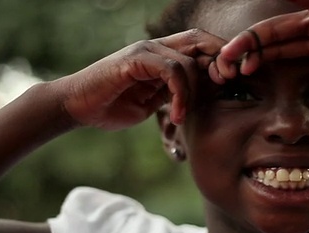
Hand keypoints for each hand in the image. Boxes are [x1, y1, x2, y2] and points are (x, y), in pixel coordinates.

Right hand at [59, 29, 224, 129]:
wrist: (77, 108)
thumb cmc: (111, 107)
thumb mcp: (152, 103)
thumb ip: (173, 95)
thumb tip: (201, 97)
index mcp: (162, 55)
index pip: (200, 45)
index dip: (220, 58)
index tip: (231, 82)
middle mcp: (155, 47)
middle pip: (200, 39)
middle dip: (221, 60)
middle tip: (228, 84)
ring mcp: (145, 51)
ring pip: (187, 61)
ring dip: (193, 92)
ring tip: (181, 116)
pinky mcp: (135, 59)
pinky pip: (170, 70)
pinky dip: (179, 94)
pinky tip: (175, 115)